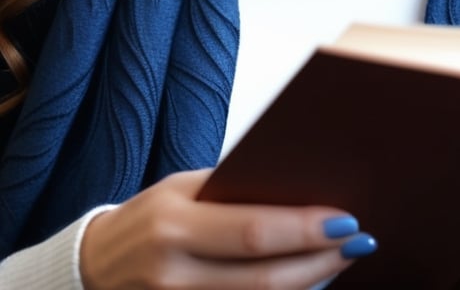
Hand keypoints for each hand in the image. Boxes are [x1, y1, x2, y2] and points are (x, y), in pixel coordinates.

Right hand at [80, 169, 376, 289]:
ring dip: (309, 284)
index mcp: (173, 224)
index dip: (304, 229)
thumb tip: (299, 185)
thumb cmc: (150, 218)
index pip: (252, 230)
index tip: (347, 219)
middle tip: (359, 241)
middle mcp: (172, 273)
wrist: (94, 268)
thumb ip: (231, 189)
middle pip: (263, 279)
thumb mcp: (181, 189)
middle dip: (320, 261)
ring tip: (340, 260)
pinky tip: (307, 284)